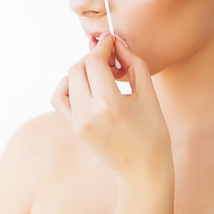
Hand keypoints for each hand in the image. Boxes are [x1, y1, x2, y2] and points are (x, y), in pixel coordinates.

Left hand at [51, 32, 172, 181]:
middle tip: (112, 60)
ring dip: (83, 70)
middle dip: (94, 57)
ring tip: (102, 75)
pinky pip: (60, 97)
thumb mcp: (149, 95)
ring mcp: (77, 121)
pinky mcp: (74, 126)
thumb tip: (117, 44)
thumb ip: (133, 64)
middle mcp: (88, 113)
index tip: (112, 42)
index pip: (95, 62)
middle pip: (78, 68)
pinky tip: (86, 86)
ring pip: (68, 79)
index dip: (103, 47)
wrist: (142, 170)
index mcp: (110, 104)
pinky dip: (69, 85)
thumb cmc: (152, 133)